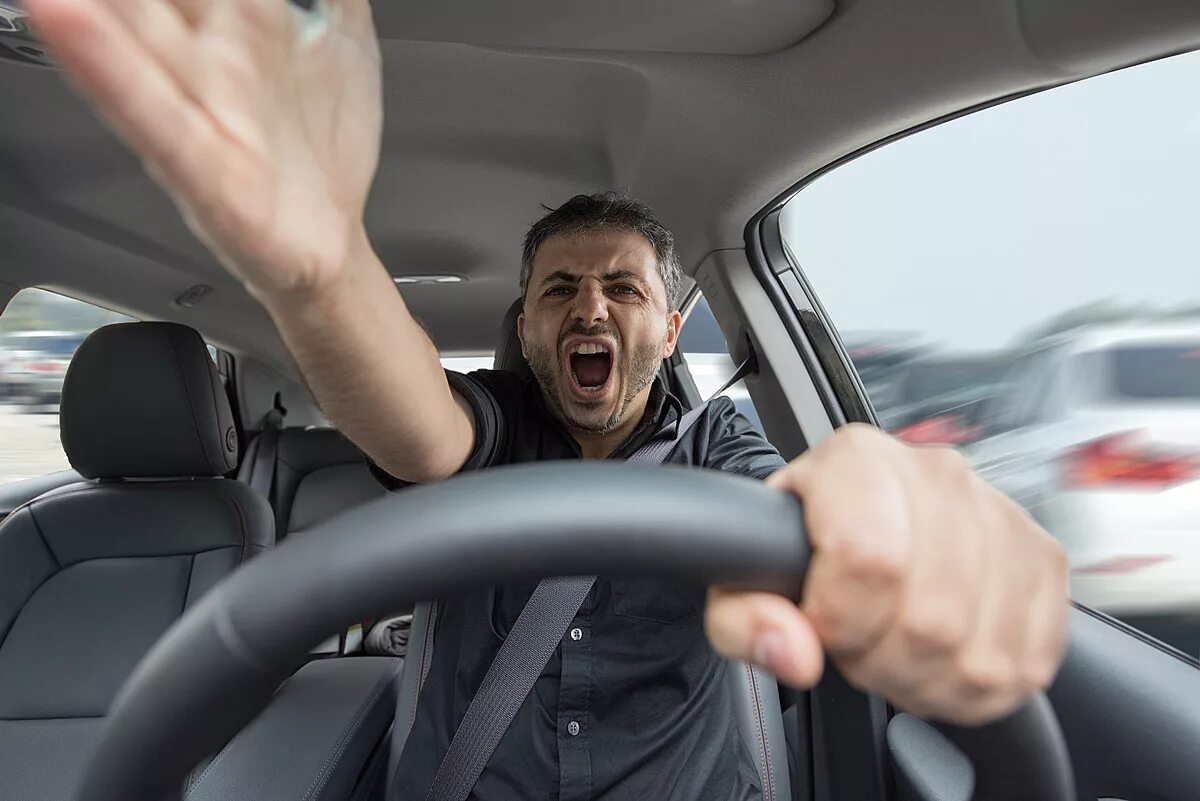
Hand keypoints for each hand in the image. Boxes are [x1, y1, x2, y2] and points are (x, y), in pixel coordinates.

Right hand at [24, 0, 382, 298]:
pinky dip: (104, 63)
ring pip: (128, 22)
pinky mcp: (199, 166)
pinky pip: (147, 108)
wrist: (327, 241)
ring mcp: (195, 102)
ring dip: (91, 0)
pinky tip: (63, 14)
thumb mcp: (343, 30)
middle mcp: (201, 48)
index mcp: (232, 11)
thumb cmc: (316, 144)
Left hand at [705, 424, 1068, 725]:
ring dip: (926, 680)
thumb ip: (743, 618)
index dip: (839, 619)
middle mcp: (938, 476)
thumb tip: (794, 652)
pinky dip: (975, 688)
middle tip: (855, 645)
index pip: (869, 557)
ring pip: (980, 651)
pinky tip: (936, 659)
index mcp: (856, 461)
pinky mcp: (1044, 560)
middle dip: (880, 661)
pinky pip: (1026, 663)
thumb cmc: (801, 549)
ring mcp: (1001, 516)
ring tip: (892, 651)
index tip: (821, 625)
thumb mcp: (740, 580)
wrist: (855, 523)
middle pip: (931, 617)